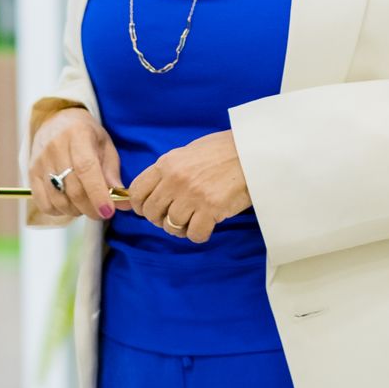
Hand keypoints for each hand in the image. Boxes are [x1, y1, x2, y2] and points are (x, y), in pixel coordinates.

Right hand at [27, 107, 123, 220]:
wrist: (55, 120)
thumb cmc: (86, 134)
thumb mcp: (105, 146)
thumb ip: (112, 174)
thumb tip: (122, 203)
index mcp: (78, 135)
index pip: (86, 169)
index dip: (97, 194)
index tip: (108, 211)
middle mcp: (55, 147)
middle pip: (73, 189)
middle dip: (91, 208)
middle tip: (101, 213)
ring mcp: (40, 161)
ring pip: (58, 199)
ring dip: (76, 211)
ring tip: (85, 205)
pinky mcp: (31, 172)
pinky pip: (44, 203)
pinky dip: (59, 211)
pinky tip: (68, 204)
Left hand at [125, 130, 250, 242]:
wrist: (251, 152)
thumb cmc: (221, 151)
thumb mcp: (186, 153)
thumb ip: (168, 171)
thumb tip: (153, 191)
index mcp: (166, 164)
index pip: (137, 192)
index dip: (140, 206)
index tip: (149, 210)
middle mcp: (175, 180)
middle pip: (151, 212)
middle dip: (160, 220)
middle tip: (173, 218)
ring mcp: (192, 195)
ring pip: (171, 226)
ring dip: (180, 229)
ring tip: (191, 221)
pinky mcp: (210, 209)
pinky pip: (194, 234)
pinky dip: (199, 235)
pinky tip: (205, 226)